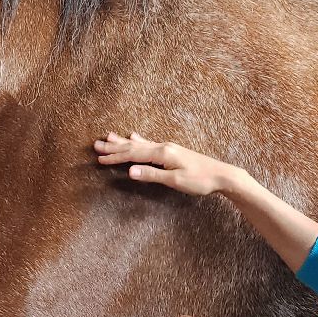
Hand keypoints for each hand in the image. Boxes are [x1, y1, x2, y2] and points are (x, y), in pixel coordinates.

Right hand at [94, 131, 236, 196]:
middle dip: (114, 147)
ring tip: (110, 136)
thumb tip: (130, 171)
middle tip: (96, 145)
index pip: (133, 154)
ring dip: (123, 142)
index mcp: (162, 153)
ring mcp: (168, 148)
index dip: (115, 157)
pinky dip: (137, 141)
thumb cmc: (200, 180)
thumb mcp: (175, 180)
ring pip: (140, 144)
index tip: (99, 158)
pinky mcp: (172, 152)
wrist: (221, 175)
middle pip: (133, 146)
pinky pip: (149, 144)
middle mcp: (163, 147)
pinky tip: (135, 137)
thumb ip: (152, 175)